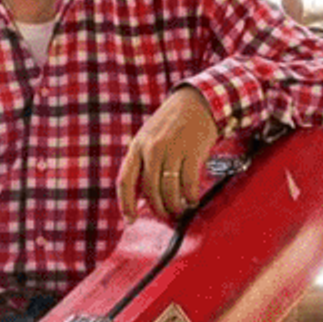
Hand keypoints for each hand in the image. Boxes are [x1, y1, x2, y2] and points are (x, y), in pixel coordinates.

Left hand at [117, 86, 219, 221]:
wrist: (197, 101)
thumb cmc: (171, 123)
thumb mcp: (149, 137)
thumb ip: (143, 161)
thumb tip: (142, 194)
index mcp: (137, 146)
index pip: (125, 180)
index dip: (126, 204)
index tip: (131, 220)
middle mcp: (152, 148)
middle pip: (150, 189)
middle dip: (157, 208)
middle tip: (165, 214)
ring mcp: (173, 149)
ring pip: (169, 189)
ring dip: (174, 205)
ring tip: (180, 209)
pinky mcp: (193, 151)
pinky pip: (189, 183)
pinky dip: (190, 196)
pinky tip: (192, 200)